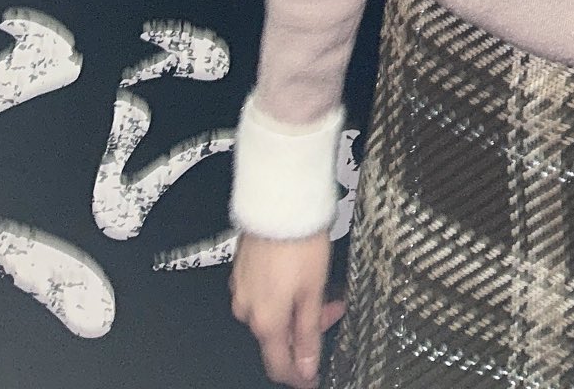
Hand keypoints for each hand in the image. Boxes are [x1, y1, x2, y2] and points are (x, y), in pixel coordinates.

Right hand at [230, 230, 344, 388]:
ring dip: (296, 309)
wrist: (279, 201)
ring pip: (271, 312)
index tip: (311, 379)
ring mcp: (242, 288)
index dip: (298, 376)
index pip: (279, 365)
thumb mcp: (314, 291)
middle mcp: (247, 309)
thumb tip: (307, 366)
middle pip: (277, 337)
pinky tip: (300, 275)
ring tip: (320, 287)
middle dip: (305, 331)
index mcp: (266, 321)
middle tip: (331, 311)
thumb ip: (309, 332)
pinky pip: (263, 293)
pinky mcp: (242, 269)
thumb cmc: (298, 241)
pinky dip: (283, 292)